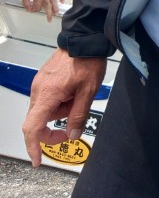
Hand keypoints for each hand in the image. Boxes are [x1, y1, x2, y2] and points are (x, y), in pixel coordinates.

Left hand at [22, 0, 64, 21]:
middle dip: (49, 14)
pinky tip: (62, 2)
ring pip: (54, 2)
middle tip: (50, 20)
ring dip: (56, 8)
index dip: (33, 10)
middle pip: (47, 7)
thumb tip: (29, 9)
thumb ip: (26, 3)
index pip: (37, 7)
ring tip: (57, 13)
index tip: (31, 9)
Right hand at [22, 48, 106, 167]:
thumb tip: (72, 135)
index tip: (37, 160)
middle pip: (39, 119)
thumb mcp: (88, 91)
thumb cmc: (87, 60)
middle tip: (75, 116)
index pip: (32, 128)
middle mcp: (38, 89)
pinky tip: (73, 89)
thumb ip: (78, 115)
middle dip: (56, 123)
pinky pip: (48, 97)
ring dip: (61, 109)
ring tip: (78, 94)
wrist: (85, 37)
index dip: (33, 147)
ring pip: (45, 108)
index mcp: (47, 95)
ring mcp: (39, 82)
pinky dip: (59, 100)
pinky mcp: (44, 77)